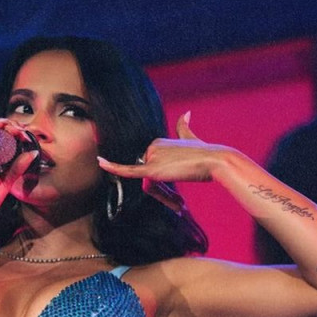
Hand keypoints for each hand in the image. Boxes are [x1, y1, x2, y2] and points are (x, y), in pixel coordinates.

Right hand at [0, 118, 36, 233]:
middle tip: (23, 130)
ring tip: (14, 128)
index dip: (16, 132)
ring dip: (1, 123)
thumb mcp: (6, 183)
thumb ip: (17, 169)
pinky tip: (1, 128)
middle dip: (11, 125)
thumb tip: (33, 154)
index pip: (3, 138)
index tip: (28, 136)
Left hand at [96, 113, 236, 211]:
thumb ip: (184, 127)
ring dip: (163, 198)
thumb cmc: (206, 155)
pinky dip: (114, 167)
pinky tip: (101, 162)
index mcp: (157, 143)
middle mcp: (152, 147)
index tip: (177, 198)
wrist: (214, 160)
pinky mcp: (151, 169)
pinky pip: (129, 171)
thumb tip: (186, 113)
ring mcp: (151, 157)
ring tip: (179, 202)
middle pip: (149, 180)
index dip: (164, 187)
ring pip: (149, 187)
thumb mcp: (191, 139)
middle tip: (179, 203)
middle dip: (163, 194)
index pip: (152, 171)